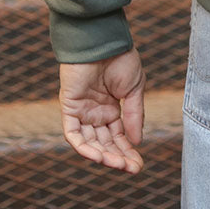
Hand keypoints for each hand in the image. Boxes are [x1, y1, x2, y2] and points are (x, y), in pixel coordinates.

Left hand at [58, 47, 145, 172]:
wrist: (103, 40)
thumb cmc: (120, 57)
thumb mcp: (134, 88)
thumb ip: (134, 115)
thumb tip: (137, 142)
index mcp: (111, 108)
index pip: (118, 136)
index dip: (128, 151)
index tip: (139, 165)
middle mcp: (95, 113)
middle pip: (105, 143)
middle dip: (118, 157)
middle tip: (131, 169)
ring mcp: (82, 112)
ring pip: (90, 143)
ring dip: (103, 156)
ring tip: (119, 165)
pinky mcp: (70, 108)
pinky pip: (73, 135)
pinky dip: (84, 148)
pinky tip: (98, 156)